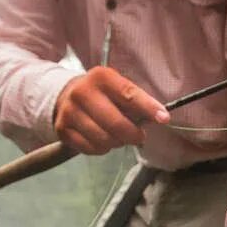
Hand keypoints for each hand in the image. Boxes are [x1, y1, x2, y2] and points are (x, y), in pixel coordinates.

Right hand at [54, 66, 168, 154]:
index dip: (148, 108)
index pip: (129, 94)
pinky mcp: (62, 130)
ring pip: (103, 140)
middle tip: (138, 136)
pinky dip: (102, 149)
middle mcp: (82, 92)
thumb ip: (135, 101)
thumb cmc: (101, 94)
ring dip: (117, 143)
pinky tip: (102, 140)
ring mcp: (69, 112)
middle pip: (116, 124)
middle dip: (133, 135)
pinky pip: (91, 149)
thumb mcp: (117, 88)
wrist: (64, 96)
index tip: (164, 118)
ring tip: (118, 136)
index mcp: (101, 77)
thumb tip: (159, 118)